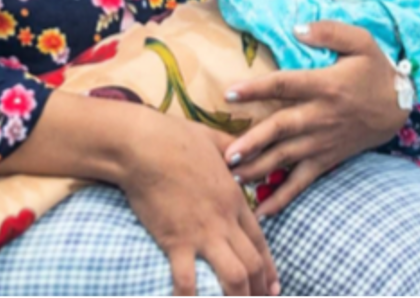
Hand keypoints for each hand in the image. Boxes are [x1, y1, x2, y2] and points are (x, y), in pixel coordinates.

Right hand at [119, 112, 279, 297]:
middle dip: (259, 291)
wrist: (145, 145)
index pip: (259, 240)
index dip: (269, 267)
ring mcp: (202, 232)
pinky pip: (188, 281)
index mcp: (233, 197)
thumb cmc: (175, 137)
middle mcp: (224, 219)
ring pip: (234, 277)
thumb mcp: (212, 137)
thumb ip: (230, 146)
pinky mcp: (176, 241)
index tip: (273, 287)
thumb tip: (240, 148)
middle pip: (252, 263)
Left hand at [223, 21, 407, 217]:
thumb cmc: (375, 70)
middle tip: (227, 154)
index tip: (229, 93)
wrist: (400, 105)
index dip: (257, 89)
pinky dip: (283, 197)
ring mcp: (324, 141)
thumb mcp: (361, 41)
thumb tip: (297, 28)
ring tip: (233, 178)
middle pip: (282, 129)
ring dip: (259, 169)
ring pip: (287, 157)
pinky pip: (303, 181)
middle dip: (253, 142)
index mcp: (324, 85)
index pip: (284, 86)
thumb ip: (328, 31)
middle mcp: (321, 116)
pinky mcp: (328, 159)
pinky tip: (263, 210)